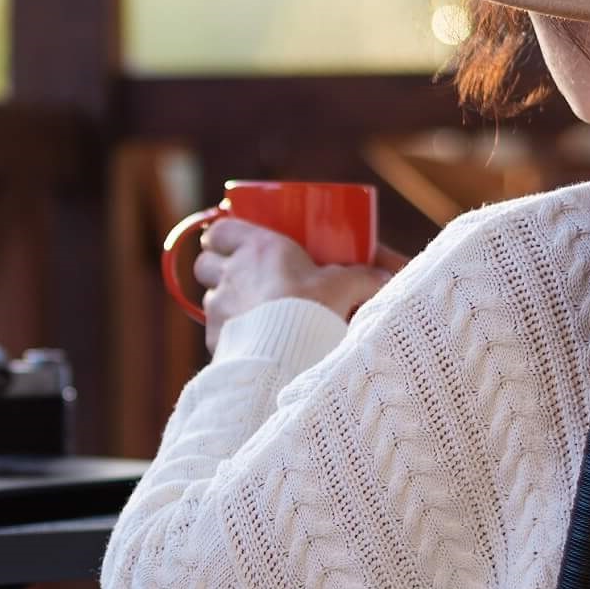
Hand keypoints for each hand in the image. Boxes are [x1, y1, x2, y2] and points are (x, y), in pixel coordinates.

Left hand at [190, 219, 407, 351]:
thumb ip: (363, 278)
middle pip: (203, 263)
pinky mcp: (216, 340)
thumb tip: (386, 277)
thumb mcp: (344, 288)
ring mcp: (219, 308)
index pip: (219, 231)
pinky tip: (248, 341)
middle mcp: (231, 274)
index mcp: (257, 249)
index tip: (232, 243)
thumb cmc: (314, 311)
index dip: (223, 236)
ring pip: (208, 297)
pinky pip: (214, 331)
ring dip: (223, 302)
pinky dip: (227, 333)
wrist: (289, 357)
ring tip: (247, 312)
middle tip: (238, 277)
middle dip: (216, 268)